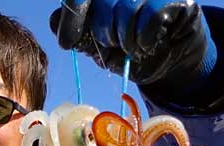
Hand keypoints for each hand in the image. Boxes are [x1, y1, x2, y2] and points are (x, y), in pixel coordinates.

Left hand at [49, 0, 216, 86]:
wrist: (168, 61)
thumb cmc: (131, 51)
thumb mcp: (100, 48)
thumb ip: (79, 35)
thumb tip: (54, 20)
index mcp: (105, 0)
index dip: (72, 16)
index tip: (67, 42)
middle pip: (103, 4)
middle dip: (103, 33)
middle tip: (113, 45)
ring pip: (127, 9)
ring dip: (126, 40)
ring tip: (133, 48)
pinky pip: (151, 15)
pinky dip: (145, 37)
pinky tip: (147, 44)